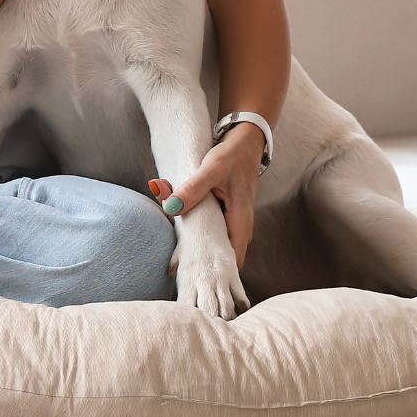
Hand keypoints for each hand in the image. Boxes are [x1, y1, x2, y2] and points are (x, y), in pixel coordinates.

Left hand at [149, 121, 263, 267]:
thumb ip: (193, 189)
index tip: (190, 273)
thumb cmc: (233, 156)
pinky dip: (194, 230)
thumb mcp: (212, 169)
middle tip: (173, 262)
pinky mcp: (225, 217)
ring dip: (193, 243)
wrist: (245, 143)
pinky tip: (178, 224)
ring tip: (173, 245)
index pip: (232, 262)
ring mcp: (233, 224)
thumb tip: (170, 207)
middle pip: (219, 257)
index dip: (213, 271)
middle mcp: (239, 228)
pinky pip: (210, 232)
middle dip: (196, 258)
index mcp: (240, 222)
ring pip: (213, 244)